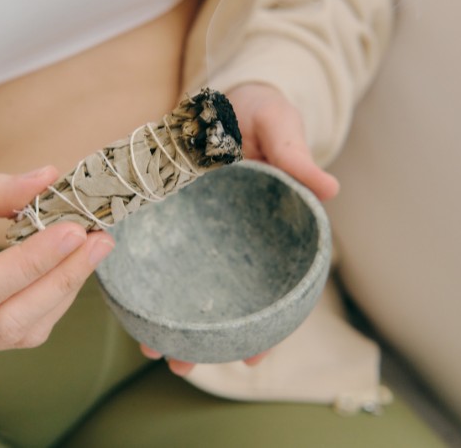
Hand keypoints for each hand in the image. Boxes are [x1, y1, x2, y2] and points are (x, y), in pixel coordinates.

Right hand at [0, 167, 113, 355]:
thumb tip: (45, 179)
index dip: (26, 265)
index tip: (69, 232)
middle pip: (0, 324)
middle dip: (57, 282)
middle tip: (97, 241)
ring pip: (12, 333)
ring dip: (59, 292)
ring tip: (91, 250)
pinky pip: (10, 329)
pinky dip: (45, 299)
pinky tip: (65, 268)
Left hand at [138, 84, 336, 374]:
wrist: (224, 95)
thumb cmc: (260, 111)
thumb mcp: (279, 125)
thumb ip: (296, 154)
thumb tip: (329, 189)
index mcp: (271, 227)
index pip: (274, 287)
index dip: (267, 326)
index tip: (252, 359)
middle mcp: (236, 239)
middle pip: (227, 299)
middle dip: (206, 338)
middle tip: (182, 366)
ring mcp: (202, 234)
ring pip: (190, 286)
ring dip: (172, 320)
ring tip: (150, 349)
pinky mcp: (174, 219)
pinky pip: (162, 254)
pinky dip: (149, 281)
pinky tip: (131, 303)